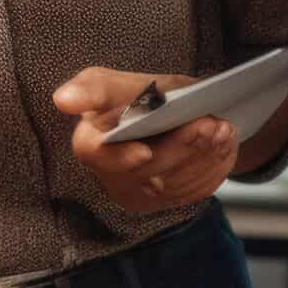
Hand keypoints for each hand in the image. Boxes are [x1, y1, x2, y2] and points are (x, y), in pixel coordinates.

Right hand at [54, 67, 238, 214]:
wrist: (175, 115)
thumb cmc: (140, 98)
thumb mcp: (121, 84)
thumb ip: (96, 89)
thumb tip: (63, 99)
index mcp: (91, 142)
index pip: (94, 154)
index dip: (118, 156)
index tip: (144, 152)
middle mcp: (111, 176)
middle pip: (146, 170)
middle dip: (180, 147)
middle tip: (208, 124)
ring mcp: (140, 194)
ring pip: (174, 182)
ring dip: (202, 155)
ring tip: (223, 129)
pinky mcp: (168, 202)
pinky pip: (192, 190)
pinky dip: (212, 165)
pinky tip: (224, 143)